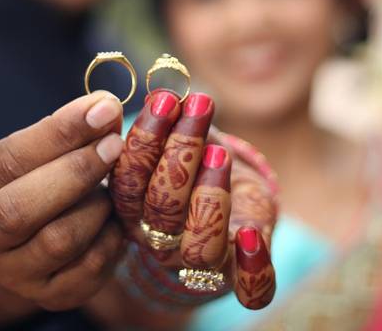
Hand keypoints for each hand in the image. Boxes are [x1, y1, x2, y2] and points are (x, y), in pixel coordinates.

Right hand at [0, 92, 126, 320]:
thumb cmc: (28, 182)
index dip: (59, 133)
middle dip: (75, 172)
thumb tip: (106, 108)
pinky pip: (89, 268)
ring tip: (112, 186)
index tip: (102, 109)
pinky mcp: (50, 296)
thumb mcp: (30, 153)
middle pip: (20, 209)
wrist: (21, 246)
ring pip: (58, 241)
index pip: (7, 159)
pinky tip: (116, 218)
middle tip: (114, 146)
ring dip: (97, 206)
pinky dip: (112, 237)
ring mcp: (12, 275)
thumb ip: (63, 131)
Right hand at [109, 90, 276, 309]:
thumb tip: (164, 93)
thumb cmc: (198, 168)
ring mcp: (202, 262)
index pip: (128, 182)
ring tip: (220, 151)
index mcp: (134, 210)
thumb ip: (168, 123)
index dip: (144, 141)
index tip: (165, 100)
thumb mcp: (180, 141)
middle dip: (179, 151)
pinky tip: (252, 236)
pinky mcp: (242, 273)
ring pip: (199, 246)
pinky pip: (249, 289)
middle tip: (198, 106)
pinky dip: (253, 268)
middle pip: (160, 209)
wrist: (230, 208)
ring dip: (208, 197)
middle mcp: (161, 241)